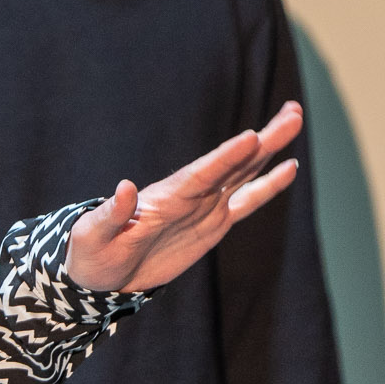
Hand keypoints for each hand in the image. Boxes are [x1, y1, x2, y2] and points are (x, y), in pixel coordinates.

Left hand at [64, 102, 303, 292]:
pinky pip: (245, 202)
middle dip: (263, 140)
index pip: (201, 174)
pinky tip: (289, 168)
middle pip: (232, 163)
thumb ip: (110, 213)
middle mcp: (189, 195)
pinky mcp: (212, 224)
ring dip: (270, 150)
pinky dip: (267, 186)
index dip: (225, 157)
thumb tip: (124, 187)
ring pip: (244, 173)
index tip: (251, 136)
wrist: (99, 272)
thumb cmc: (90, 252)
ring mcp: (203, 207)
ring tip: (294, 119)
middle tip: (293, 111)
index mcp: (163, 198)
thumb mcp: (93, 235)